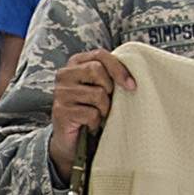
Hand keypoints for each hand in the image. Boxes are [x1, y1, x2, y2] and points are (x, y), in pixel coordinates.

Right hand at [42, 49, 125, 176]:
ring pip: (97, 94)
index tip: (131, 85)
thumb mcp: (101, 87)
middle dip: (110, 89)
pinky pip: (91, 113)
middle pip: (96, 70)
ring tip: (100, 115)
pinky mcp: (61, 111)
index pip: (100, 55)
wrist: (73, 139)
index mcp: (75, 63)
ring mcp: (60, 93)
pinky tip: (91, 125)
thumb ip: (110, 75)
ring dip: (105, 109)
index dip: (118, 68)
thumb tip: (132, 77)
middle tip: (109, 102)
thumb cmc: (92, 109)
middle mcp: (64, 75)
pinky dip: (96, 122)